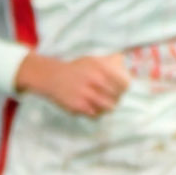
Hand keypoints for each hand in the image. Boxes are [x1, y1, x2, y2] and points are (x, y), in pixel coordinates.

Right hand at [15, 51, 130, 118]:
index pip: (124, 83)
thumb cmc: (76, 69)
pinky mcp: (78, 106)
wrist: (51, 77)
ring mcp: (86, 94)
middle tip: (112, 98)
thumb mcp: (92, 59)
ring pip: (108, 108)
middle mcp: (94, 80)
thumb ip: (111, 60)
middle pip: (117, 97)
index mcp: (100, 68)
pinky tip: (93, 109)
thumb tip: (124, 61)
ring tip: (103, 105)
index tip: (120, 89)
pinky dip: (96, 113)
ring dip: (107, 107)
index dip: (124, 88)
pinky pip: (95, 115)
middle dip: (115, 99)